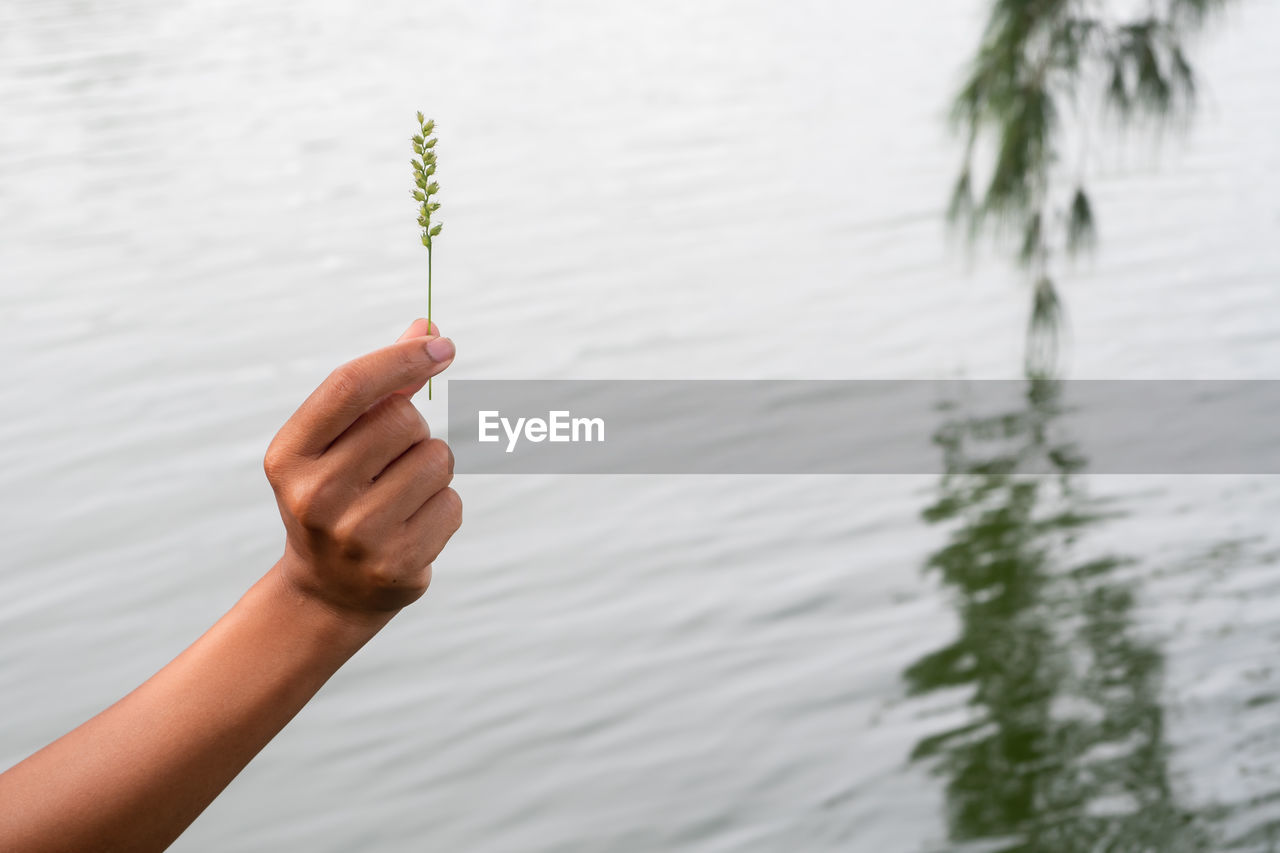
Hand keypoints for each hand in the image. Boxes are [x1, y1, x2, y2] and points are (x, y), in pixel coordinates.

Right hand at [263, 319, 460, 619]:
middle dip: (413, 429)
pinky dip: (443, 507)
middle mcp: (315, 496)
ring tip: (400, 495)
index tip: (443, 345)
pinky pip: (452, 503)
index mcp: (289, 456)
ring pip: (437, 459)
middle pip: (404, 420)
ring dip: (432, 468)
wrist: (329, 590)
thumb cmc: (339, 494)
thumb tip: (427, 328)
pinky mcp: (397, 565)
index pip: (349, 386)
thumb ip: (381, 386)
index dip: (400, 358)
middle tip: (391, 459)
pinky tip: (412, 526)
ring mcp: (356, 535)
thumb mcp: (338, 441)